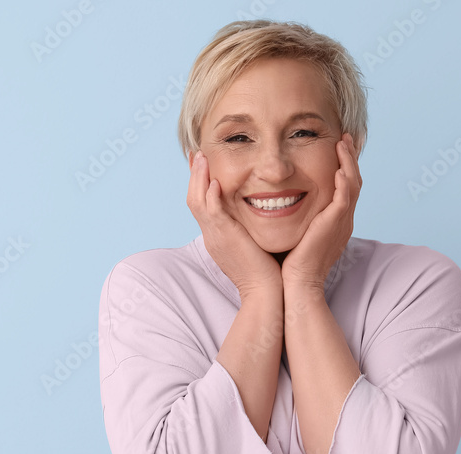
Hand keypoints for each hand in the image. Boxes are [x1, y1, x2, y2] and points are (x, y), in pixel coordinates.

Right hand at [186, 151, 282, 299]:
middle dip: (194, 175)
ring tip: (201, 158)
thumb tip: (263, 211)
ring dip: (198, 178)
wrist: (265, 292)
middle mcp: (211, 235)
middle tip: (196, 154)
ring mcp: (215, 237)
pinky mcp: (225, 239)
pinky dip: (211, 196)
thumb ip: (252, 226)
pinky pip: (212, 214)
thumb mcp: (254, 244)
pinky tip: (215, 181)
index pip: (203, 204)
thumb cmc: (267, 271)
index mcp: (217, 236)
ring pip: (197, 202)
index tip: (203, 165)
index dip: (201, 183)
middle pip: (193, 198)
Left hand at [281, 133, 361, 290]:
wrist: (296, 285)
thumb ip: (293, 216)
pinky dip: (344, 180)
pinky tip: (338, 166)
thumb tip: (276, 202)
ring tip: (343, 143)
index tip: (336, 148)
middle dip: (350, 158)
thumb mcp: (295, 233)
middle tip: (345, 138)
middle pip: (353, 181)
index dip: (342, 167)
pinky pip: (345, 197)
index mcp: (334, 222)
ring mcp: (342, 222)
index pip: (343, 188)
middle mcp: (342, 220)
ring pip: (353, 184)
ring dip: (349, 161)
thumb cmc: (290, 264)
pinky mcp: (336, 225)